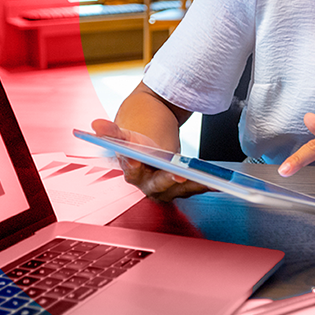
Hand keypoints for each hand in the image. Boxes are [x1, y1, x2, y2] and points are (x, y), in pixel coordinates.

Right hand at [90, 118, 206, 201]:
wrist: (150, 130)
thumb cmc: (139, 130)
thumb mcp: (127, 129)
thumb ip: (112, 130)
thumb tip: (95, 125)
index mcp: (131, 171)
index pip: (133, 172)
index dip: (137, 167)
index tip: (139, 161)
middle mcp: (146, 184)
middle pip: (158, 185)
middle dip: (170, 180)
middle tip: (181, 173)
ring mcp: (163, 187)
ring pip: (179, 189)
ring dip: (194, 185)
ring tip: (208, 179)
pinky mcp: (179, 186)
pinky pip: (191, 187)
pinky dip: (204, 184)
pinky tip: (218, 182)